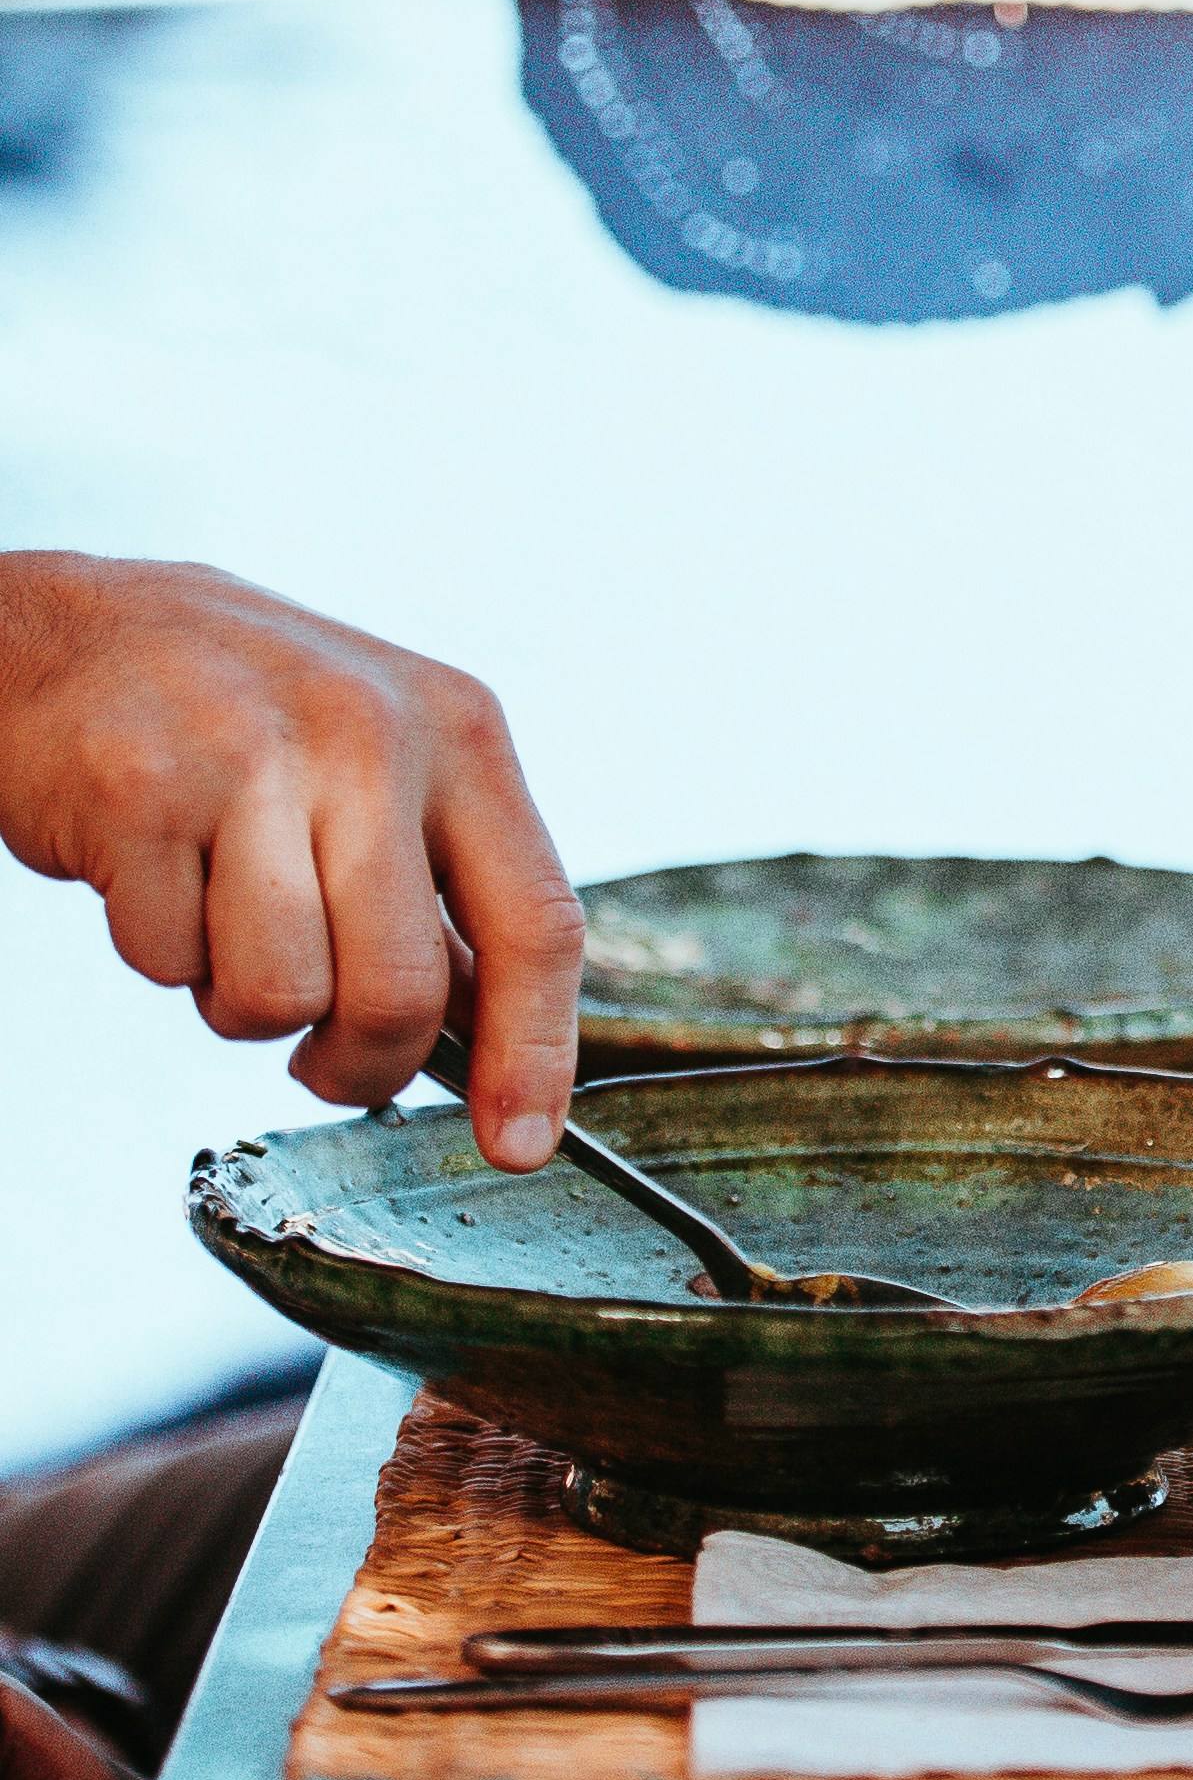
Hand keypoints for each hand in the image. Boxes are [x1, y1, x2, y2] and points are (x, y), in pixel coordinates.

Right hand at [0, 553, 581, 1168]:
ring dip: (241, 1000)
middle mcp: (368, 732)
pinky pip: (169, 961)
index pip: (537, 919)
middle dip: (358, 1063)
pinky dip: (160, 950)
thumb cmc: (247, 720)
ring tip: (221, 917)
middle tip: (320, 1054)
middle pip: (402, 993)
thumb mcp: (384, 763)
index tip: (519, 1146)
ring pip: (281, 996)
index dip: (533, 1053)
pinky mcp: (137, 788)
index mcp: (458, 729)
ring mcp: (251, 756)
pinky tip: (154, 869)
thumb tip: (509, 1055)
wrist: (69, 633)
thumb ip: (449, 890)